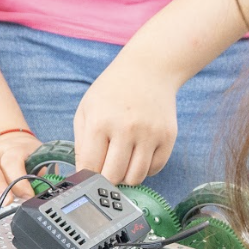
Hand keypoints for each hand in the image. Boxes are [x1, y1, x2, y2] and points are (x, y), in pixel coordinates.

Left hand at [75, 51, 181, 186]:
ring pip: (136, 178)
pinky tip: (138, 155)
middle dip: (107, 179)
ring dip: (126, 176)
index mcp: (100, 123)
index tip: (88, 176)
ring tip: (122, 163)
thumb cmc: (112, 91)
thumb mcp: (86, 110)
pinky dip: (145, 169)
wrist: (148, 69)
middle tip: (106, 170)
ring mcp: (150, 134)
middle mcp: (126, 129)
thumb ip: (81, 144)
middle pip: (114, 177)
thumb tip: (83, 175)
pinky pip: (155, 169)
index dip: (87, 176)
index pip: (91, 168)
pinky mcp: (168, 137)